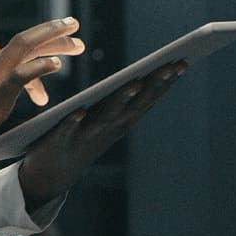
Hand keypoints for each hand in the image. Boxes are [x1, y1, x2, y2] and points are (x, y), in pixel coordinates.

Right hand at [0, 17, 84, 179]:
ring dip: (54, 41)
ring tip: (77, 44)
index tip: (54, 58)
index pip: (10, 50)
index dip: (36, 53)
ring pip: (25, 47)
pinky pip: (22, 74)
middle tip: (74, 28)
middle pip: (23, 41)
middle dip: (51, 33)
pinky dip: (41, 66)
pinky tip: (57, 64)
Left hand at [18, 60, 187, 211]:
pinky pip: (67, 132)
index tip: (182, 62)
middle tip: (171, 66)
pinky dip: (73, 123)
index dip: (164, 82)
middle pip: (133, 105)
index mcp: (119, 121)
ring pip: (106, 117)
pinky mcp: (60, 142)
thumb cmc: (82, 137)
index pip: (146, 99)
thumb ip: (120, 100)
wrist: (53, 173)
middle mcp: (108, 129)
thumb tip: (141, 76)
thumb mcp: (106, 119)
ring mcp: (86, 136)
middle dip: (153, 85)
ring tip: (134, 83)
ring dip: (121, 101)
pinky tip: (78, 112)